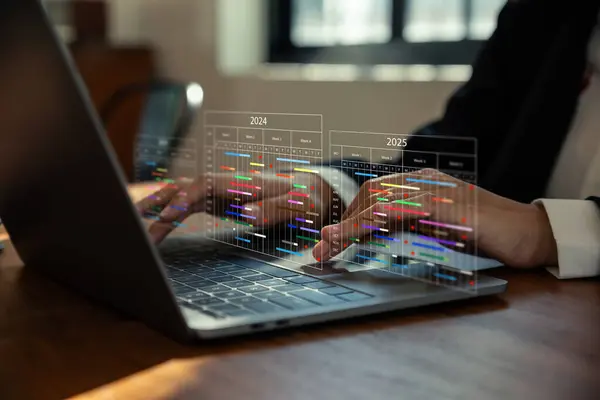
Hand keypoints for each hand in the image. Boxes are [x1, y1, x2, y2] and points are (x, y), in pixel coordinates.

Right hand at [136, 172, 331, 243]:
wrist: (306, 192)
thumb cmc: (303, 200)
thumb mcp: (298, 206)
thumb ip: (275, 209)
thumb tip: (247, 215)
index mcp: (243, 183)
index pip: (207, 185)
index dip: (185, 197)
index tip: (168, 215)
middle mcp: (226, 184)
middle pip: (186, 186)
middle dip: (159, 199)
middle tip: (134, 217)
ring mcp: (219, 192)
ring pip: (181, 196)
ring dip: (158, 209)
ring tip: (135, 228)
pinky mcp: (216, 202)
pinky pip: (186, 208)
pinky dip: (170, 218)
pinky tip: (156, 232)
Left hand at [313, 169, 557, 267]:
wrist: (530, 233)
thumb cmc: (485, 234)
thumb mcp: (438, 230)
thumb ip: (408, 228)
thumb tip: (373, 240)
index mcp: (421, 184)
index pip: (374, 194)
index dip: (349, 216)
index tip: (329, 240)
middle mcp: (424, 180)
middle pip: (371, 194)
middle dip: (343, 223)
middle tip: (322, 250)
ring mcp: (436, 188)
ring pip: (380, 201)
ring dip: (350, 226)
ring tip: (329, 248)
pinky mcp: (448, 203)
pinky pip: (402, 209)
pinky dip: (374, 221)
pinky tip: (359, 234)